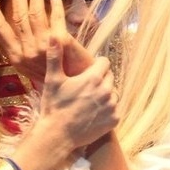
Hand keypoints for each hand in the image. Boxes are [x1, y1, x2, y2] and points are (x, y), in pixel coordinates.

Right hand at [0, 0, 53, 81]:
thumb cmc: (51, 74)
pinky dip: (54, 5)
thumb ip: (8, 46)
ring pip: (35, 14)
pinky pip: (56, 18)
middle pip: (18, 17)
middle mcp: (27, 52)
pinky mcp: (60, 43)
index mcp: (15, 57)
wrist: (75, 89)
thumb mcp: (25, 64)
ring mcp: (43, 47)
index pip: (0, 29)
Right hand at [35, 0, 117, 149]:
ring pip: (113, 93)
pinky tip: (93, 114)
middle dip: (100, 80)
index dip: (95, 66)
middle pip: (109, 77)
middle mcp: (107, 90)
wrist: (57, 135)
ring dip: (104, 95)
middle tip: (84, 90)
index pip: (104, 62)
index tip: (86, 74)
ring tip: (88, 103)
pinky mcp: (115, 120)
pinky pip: (115, 109)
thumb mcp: (53, 79)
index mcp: (94, 77)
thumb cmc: (54, 106)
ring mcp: (112, 106)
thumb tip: (54, 35)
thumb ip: (55, 56)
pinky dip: (107, 110)